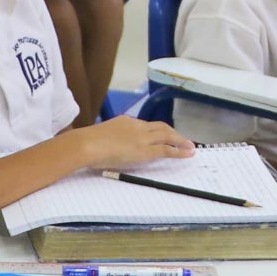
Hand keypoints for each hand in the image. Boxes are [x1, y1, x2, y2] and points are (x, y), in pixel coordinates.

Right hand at [76, 116, 194, 169]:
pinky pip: (166, 150)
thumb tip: (108, 148)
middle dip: (173, 133)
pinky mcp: (145, 151)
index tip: (163, 136)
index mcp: (125, 121)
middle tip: (182, 140)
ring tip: (190, 147)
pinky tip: (188, 153)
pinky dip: (179, 151)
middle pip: (160, 127)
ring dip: (180, 141)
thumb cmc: (86, 144)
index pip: (146, 125)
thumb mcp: (100, 136)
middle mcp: (137, 126)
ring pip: (167, 136)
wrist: (87, 144)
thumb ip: (109, 139)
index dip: (157, 131)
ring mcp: (142, 138)